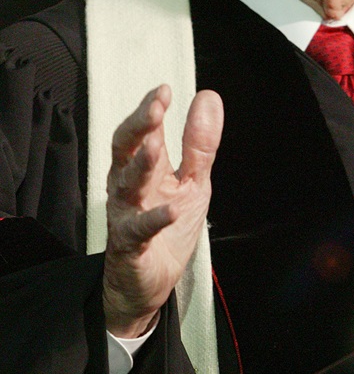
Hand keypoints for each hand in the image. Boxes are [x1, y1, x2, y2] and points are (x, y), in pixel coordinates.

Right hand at [102, 85, 223, 337]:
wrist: (147, 284)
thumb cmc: (166, 227)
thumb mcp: (193, 181)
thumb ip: (199, 143)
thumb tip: (208, 96)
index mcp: (143, 168)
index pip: (143, 131)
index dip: (151, 109)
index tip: (165, 89)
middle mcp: (127, 186)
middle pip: (125, 150)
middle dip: (139, 127)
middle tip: (155, 107)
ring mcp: (127, 215)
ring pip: (127, 186)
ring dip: (141, 167)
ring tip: (155, 149)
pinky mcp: (131, 246)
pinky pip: (140, 230)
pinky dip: (155, 219)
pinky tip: (171, 209)